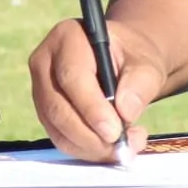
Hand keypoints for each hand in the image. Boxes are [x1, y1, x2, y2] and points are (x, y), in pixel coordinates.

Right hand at [27, 15, 170, 163]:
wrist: (124, 63)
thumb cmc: (132, 58)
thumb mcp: (146, 63)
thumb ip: (141, 83)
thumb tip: (126, 111)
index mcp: (68, 37)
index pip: (72, 77)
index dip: (91, 108)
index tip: (114, 132)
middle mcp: (45, 62)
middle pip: (58, 107)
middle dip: (90, 135)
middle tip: (120, 148)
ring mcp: (41, 89)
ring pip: (57, 128)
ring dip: (90, 147)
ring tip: (124, 147)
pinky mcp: (45, 112)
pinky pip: (60, 138)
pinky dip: (86, 150)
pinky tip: (110, 148)